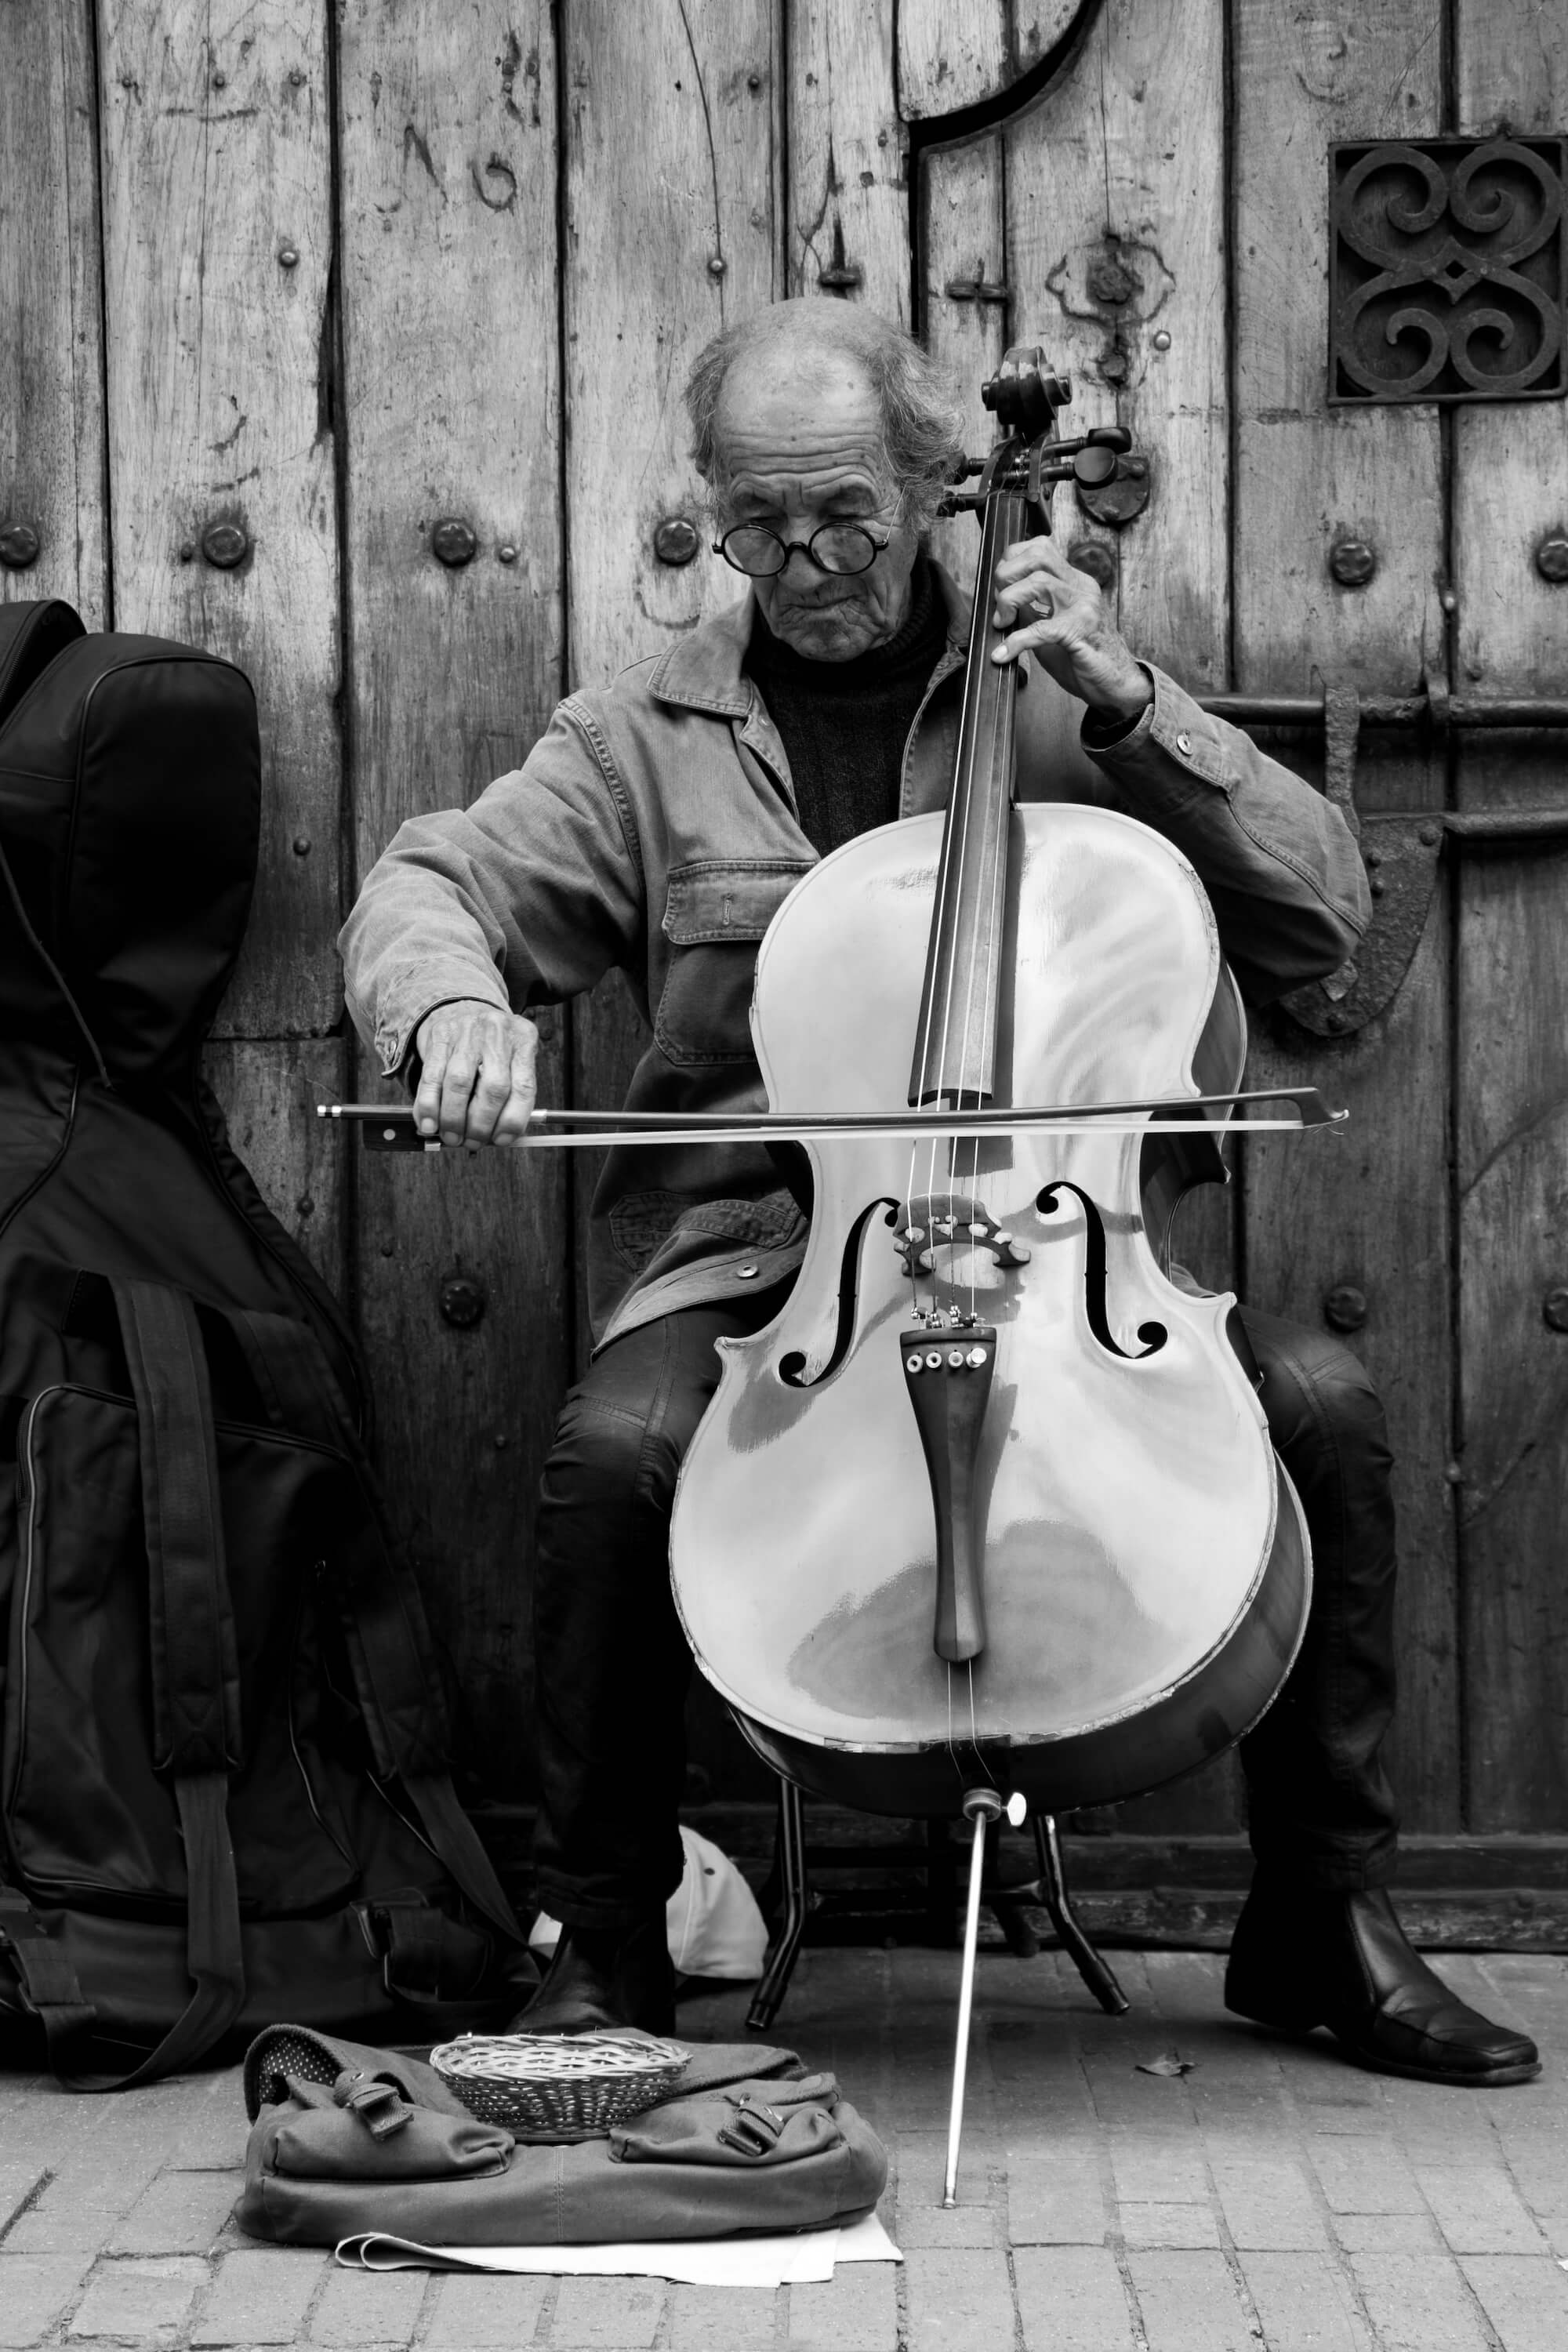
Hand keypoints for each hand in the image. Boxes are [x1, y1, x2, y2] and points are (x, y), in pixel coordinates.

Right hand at [413, 1000, 538, 1146]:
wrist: (463, 1009)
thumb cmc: (491, 1048)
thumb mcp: (510, 1062)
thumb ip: (509, 1098)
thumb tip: (496, 1139)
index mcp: (524, 1040)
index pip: (524, 1087)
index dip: (513, 1120)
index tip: (501, 1141)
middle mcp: (498, 1032)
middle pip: (493, 1087)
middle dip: (481, 1124)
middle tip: (472, 1143)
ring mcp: (467, 1031)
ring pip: (460, 1083)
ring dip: (454, 1119)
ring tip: (452, 1137)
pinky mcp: (440, 1035)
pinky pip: (432, 1077)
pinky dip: (429, 1106)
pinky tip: (428, 1124)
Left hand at [989, 535, 1152, 724]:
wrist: (1116, 685)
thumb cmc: (1084, 658)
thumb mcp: (1052, 626)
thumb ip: (1031, 611)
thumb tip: (1002, 603)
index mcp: (1074, 582)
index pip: (1040, 548)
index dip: (1012, 561)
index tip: (999, 586)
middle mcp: (1080, 587)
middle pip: (1038, 555)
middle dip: (1007, 574)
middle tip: (998, 604)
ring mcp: (1083, 607)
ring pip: (1038, 581)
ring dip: (1009, 600)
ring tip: (1001, 623)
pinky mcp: (1080, 632)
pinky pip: (1041, 628)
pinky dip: (1016, 642)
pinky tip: (1003, 654)